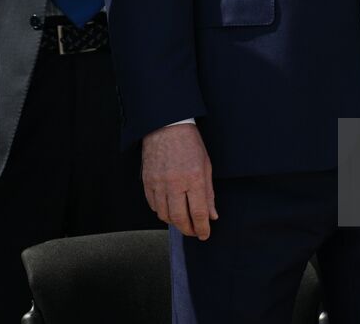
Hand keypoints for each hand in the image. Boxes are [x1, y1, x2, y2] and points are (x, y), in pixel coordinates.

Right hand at [142, 123, 216, 239]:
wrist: (167, 126)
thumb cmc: (190, 144)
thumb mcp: (206, 166)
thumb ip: (209, 193)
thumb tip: (212, 215)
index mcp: (194, 178)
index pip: (198, 212)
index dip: (202, 228)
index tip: (205, 234)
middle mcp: (175, 183)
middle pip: (179, 218)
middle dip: (188, 230)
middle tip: (194, 232)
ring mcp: (159, 182)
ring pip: (164, 215)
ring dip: (174, 222)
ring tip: (182, 221)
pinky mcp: (147, 181)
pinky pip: (153, 205)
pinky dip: (161, 211)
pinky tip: (169, 209)